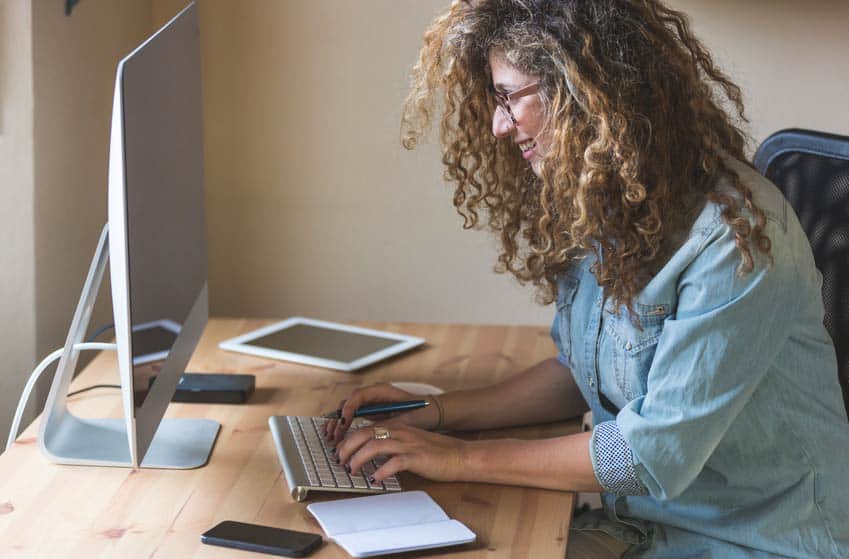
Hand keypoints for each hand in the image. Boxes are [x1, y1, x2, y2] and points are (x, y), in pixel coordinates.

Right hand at [322, 383, 438, 443]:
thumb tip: (369, 435)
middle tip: (334, 436)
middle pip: (348, 403)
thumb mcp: (404, 421)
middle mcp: (372, 394)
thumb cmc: (420, 412)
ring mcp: (370, 402)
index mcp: (381, 390)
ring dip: (337, 423)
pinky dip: (343, 426)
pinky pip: (351, 416)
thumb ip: (385, 425)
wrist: (431, 411)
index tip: (344, 423)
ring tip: (331, 438)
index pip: (358, 396)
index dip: (349, 409)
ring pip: (347, 410)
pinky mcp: (369, 411)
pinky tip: (335, 437)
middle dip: (338, 419)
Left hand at [335, 422, 469, 483]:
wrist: (460, 456)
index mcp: (396, 427)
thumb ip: (390, 445)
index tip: (340, 453)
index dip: (348, 441)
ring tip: (353, 471)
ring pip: (374, 446)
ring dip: (359, 459)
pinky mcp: (416, 457)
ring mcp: (407, 444)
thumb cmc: (435, 452)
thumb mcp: (409, 442)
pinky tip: (375, 479)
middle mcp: (399, 432)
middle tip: (340, 462)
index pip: (364, 429)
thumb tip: (369, 454)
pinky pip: (393, 462)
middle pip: (364, 434)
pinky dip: (381, 471)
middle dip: (347, 448)